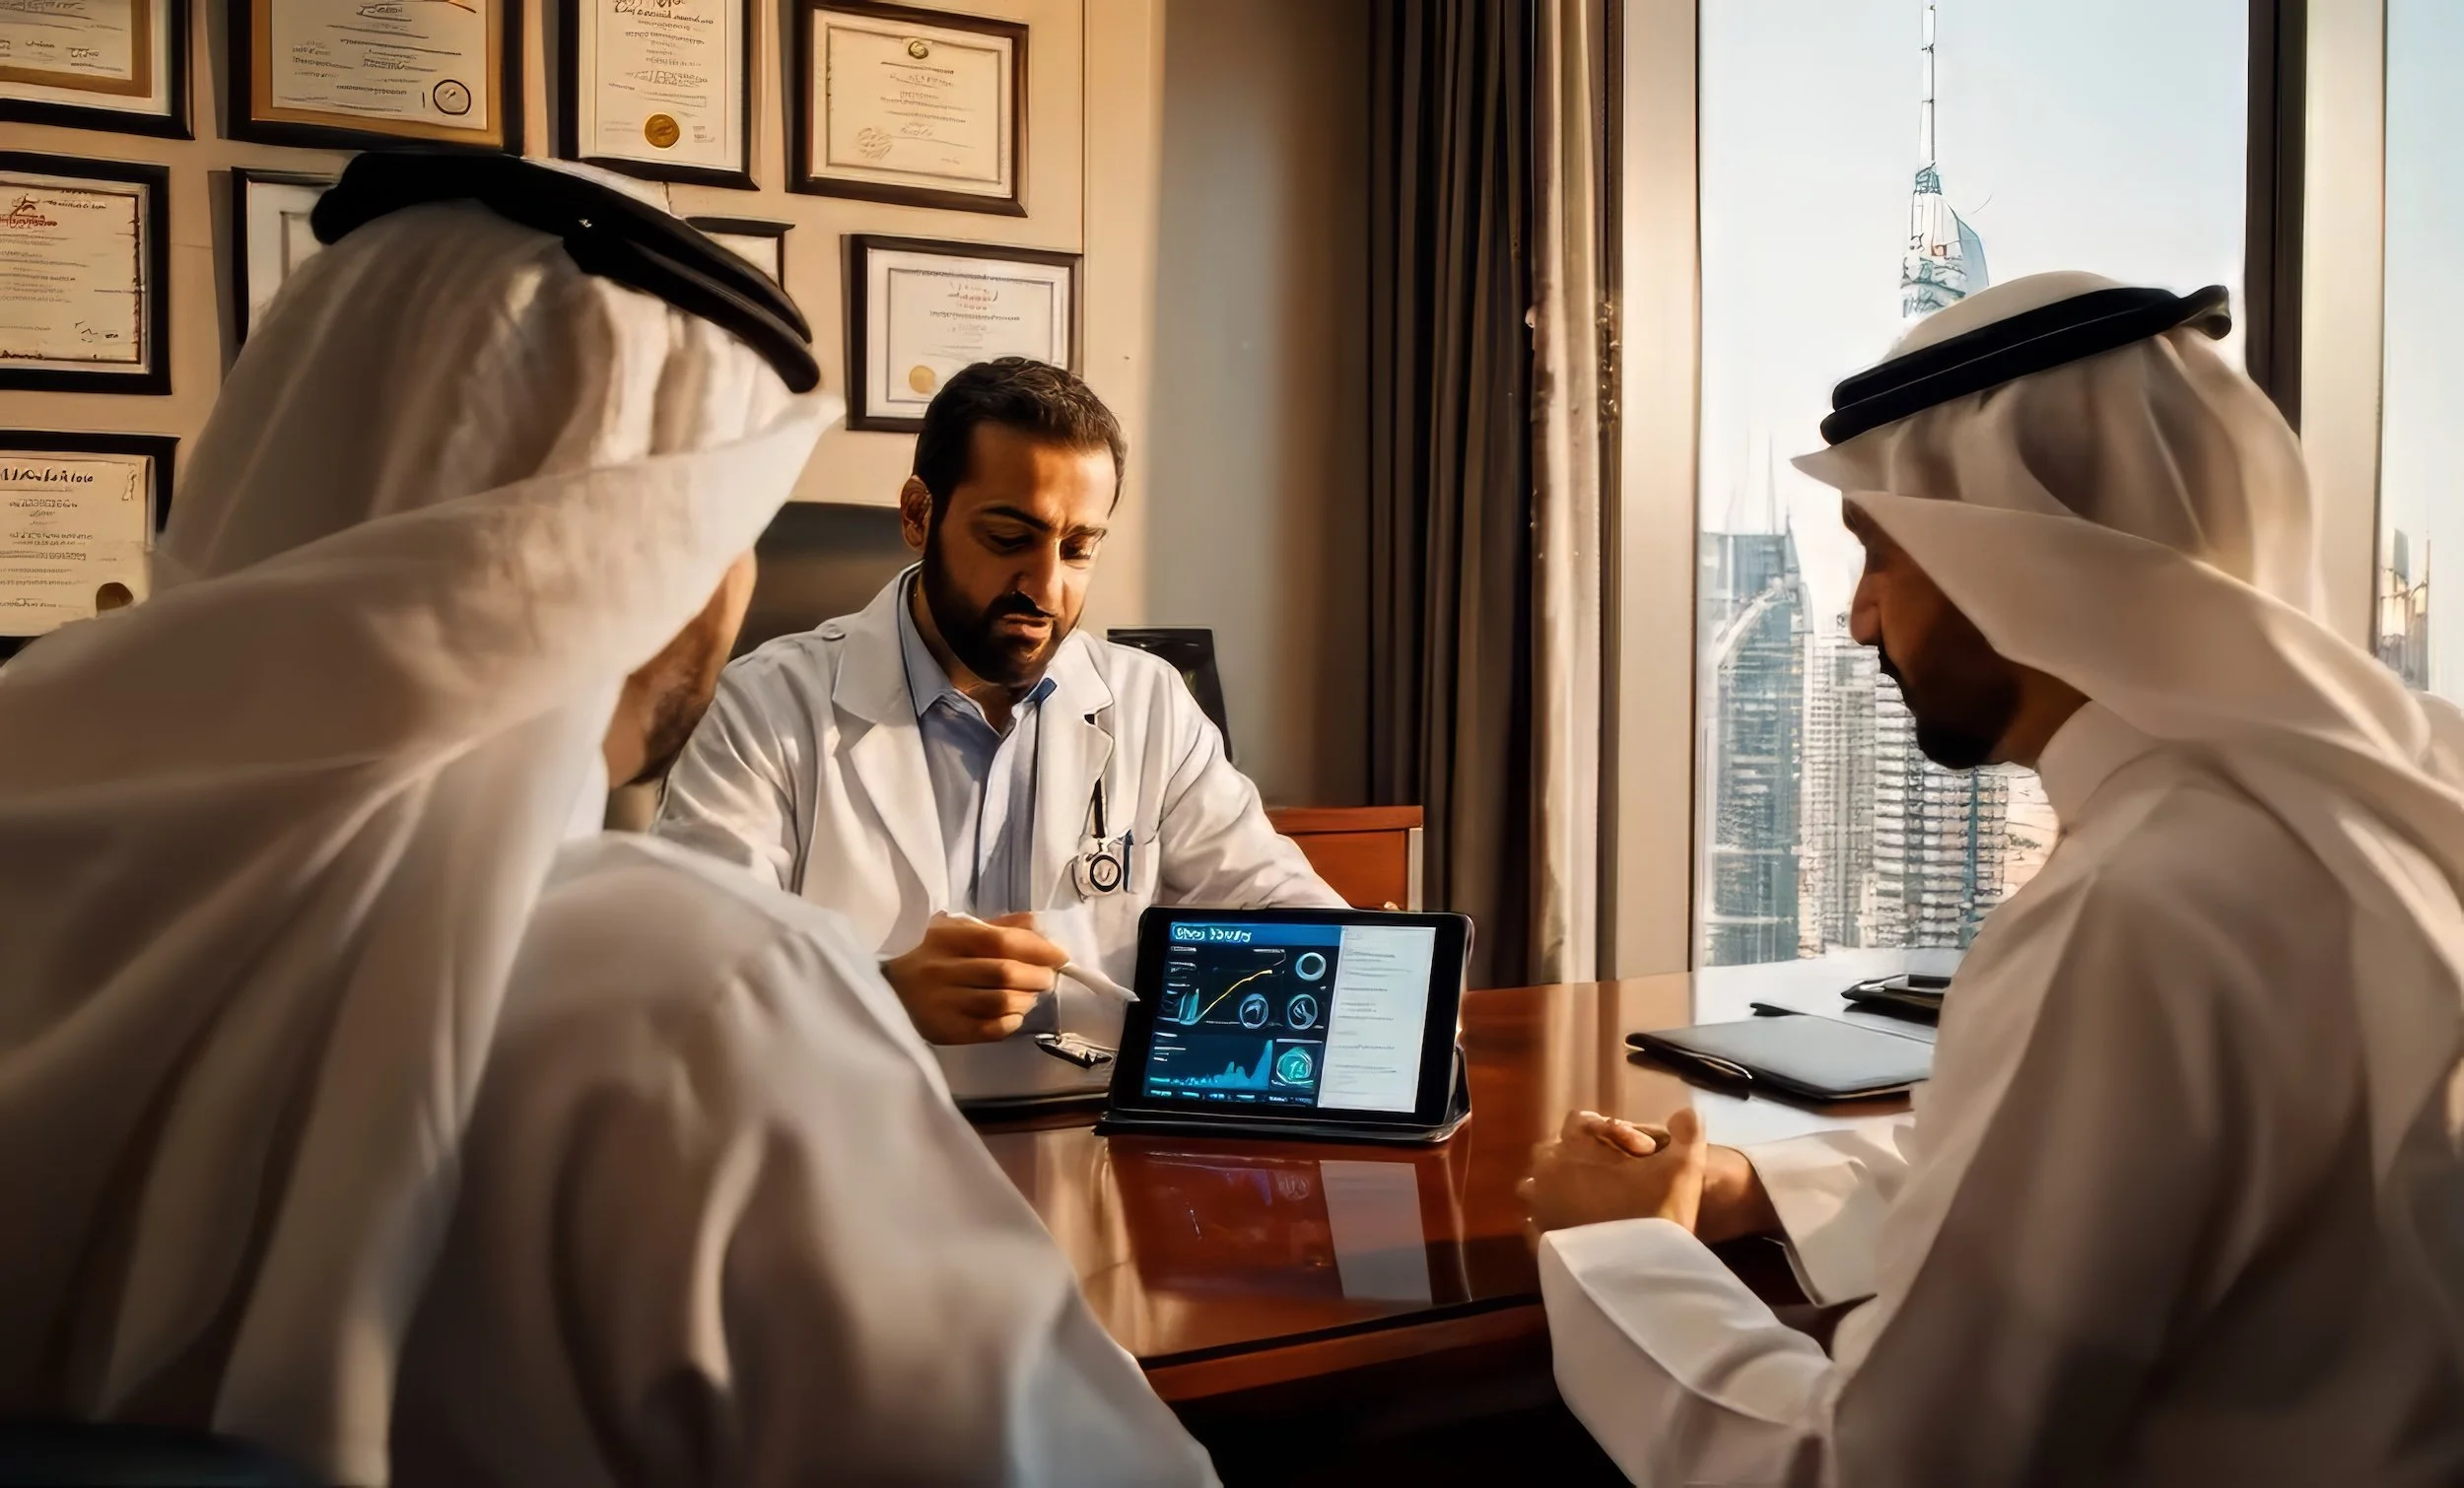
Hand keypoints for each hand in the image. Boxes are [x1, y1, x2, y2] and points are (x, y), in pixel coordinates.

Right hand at [880, 912, 1068, 1044]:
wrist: (886, 993)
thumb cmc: (929, 958)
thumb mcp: (955, 932)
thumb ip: (997, 927)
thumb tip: (1038, 923)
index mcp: (948, 938)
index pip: (1001, 941)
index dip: (1037, 948)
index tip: (1060, 956)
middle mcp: (944, 970)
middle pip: (1005, 974)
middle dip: (1037, 976)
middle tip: (1047, 978)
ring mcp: (943, 1003)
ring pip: (1001, 1003)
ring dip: (1027, 1000)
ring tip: (1031, 996)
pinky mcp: (945, 1031)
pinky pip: (990, 1029)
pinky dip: (1011, 1022)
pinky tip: (1013, 1015)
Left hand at [1521, 1108, 1783, 1241]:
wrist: (1644, 1271)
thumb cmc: (1659, 1213)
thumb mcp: (1683, 1168)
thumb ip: (1688, 1133)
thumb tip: (1688, 1111)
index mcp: (1574, 1146)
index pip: (1578, 1121)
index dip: (1608, 1131)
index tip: (1636, 1153)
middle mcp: (1547, 1172)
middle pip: (1553, 1151)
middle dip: (1577, 1157)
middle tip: (1613, 1176)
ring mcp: (1539, 1208)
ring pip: (1537, 1186)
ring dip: (1557, 1188)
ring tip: (1593, 1202)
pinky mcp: (1540, 1242)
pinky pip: (1536, 1223)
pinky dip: (1550, 1222)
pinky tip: (1577, 1229)